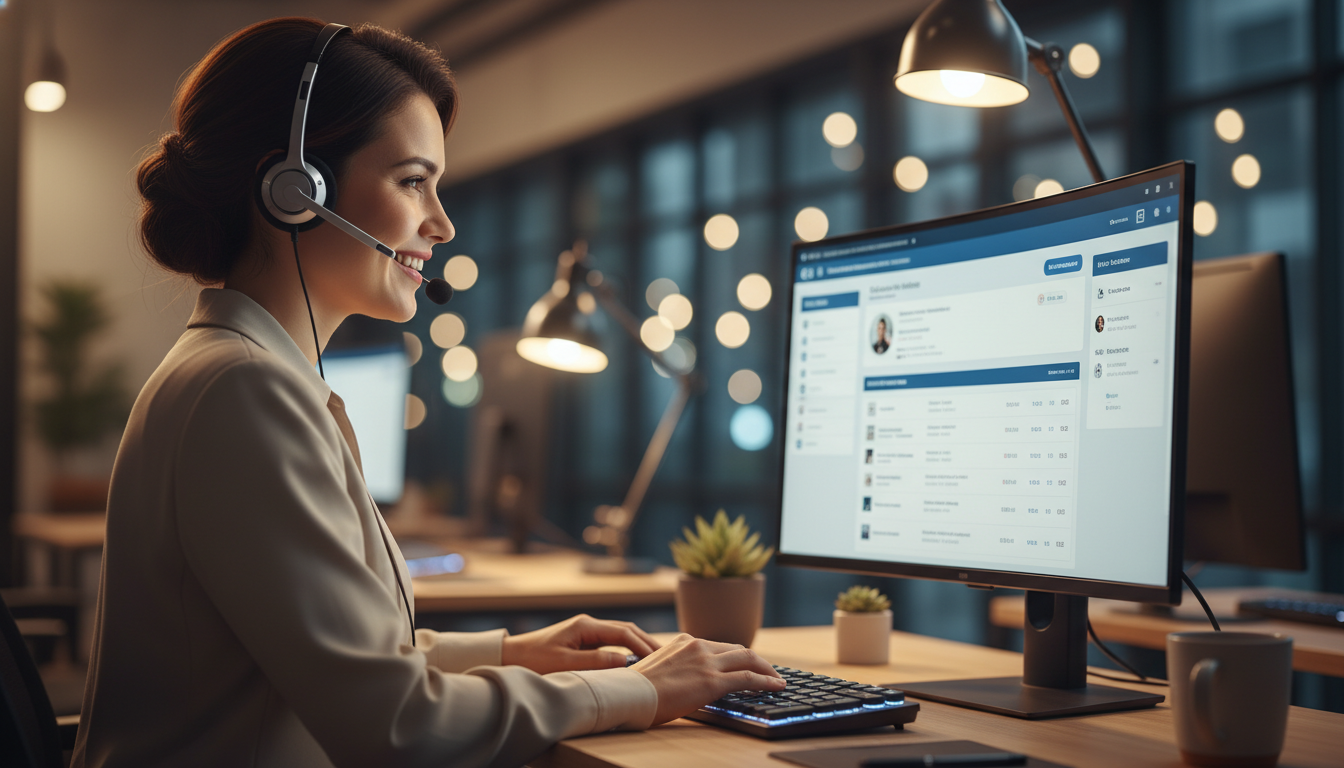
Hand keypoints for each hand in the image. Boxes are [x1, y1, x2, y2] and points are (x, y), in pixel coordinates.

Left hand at [501, 614, 660, 674]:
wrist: (510, 657)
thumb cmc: (533, 661)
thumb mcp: (564, 664)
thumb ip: (595, 662)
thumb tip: (626, 662)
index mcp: (586, 626)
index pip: (624, 633)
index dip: (644, 646)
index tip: (660, 660)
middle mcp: (588, 624)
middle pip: (626, 630)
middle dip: (647, 642)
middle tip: (667, 658)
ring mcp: (585, 632)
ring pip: (620, 635)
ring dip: (638, 645)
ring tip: (656, 660)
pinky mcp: (582, 641)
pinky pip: (611, 643)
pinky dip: (627, 650)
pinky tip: (634, 663)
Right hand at [631, 634, 785, 724]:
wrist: (628, 694)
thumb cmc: (636, 689)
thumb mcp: (658, 668)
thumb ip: (676, 668)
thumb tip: (684, 681)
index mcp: (684, 641)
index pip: (719, 646)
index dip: (736, 656)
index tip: (745, 664)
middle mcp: (698, 646)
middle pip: (738, 650)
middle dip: (757, 661)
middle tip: (768, 671)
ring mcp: (706, 662)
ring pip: (748, 660)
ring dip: (766, 669)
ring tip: (777, 679)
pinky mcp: (712, 681)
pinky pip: (748, 678)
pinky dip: (766, 681)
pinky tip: (776, 686)